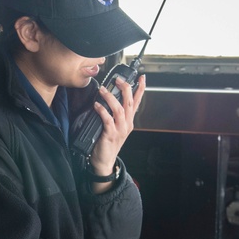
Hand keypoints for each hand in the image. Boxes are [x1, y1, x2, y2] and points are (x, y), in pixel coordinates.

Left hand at [88, 75, 145, 192]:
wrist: (104, 161)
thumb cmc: (107, 142)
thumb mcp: (114, 126)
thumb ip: (113, 113)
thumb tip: (108, 97)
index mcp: (129, 120)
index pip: (137, 102)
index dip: (140, 89)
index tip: (141, 77)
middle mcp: (127, 124)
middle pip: (130, 102)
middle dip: (125, 89)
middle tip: (117, 79)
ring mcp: (120, 129)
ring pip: (120, 110)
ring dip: (111, 98)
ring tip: (102, 90)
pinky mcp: (110, 134)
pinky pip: (108, 120)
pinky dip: (102, 111)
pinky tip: (96, 105)